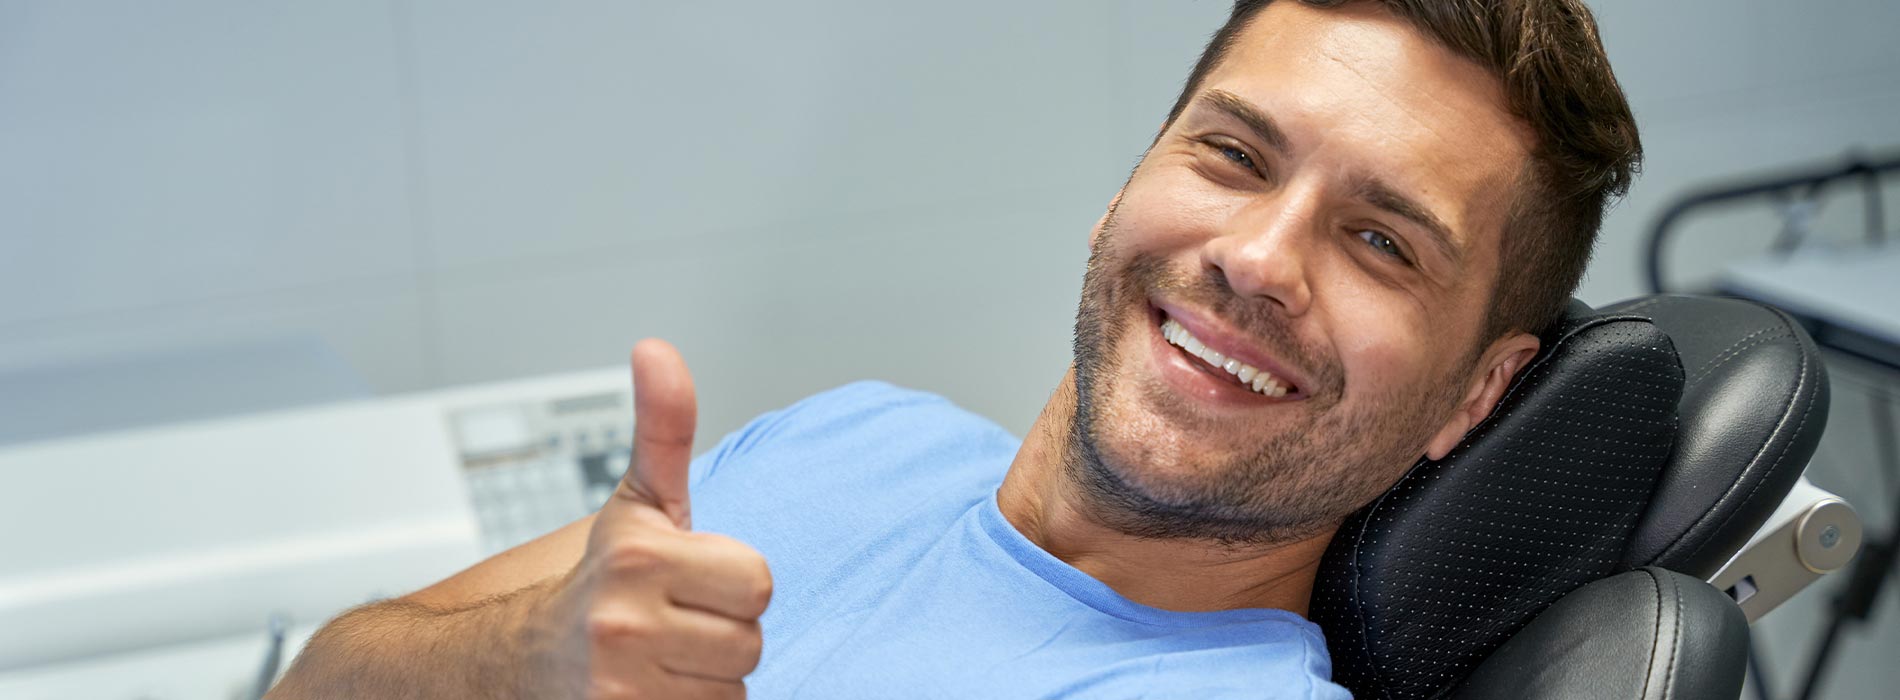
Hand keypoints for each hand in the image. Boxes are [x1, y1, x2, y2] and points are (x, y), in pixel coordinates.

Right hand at [535, 339, 772, 698]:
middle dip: (721, 634)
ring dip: (707, 679)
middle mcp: (624, 626)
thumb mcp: (638, 502)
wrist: (520, 660)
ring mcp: (622, 689)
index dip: (732, 583)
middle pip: (751, 642)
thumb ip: (663, 428)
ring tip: (663, 658)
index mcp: (638, 559)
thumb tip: (657, 349)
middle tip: (674, 623)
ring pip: (733, 690)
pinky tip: (657, 690)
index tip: (690, 580)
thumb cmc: (600, 577)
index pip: (759, 582)